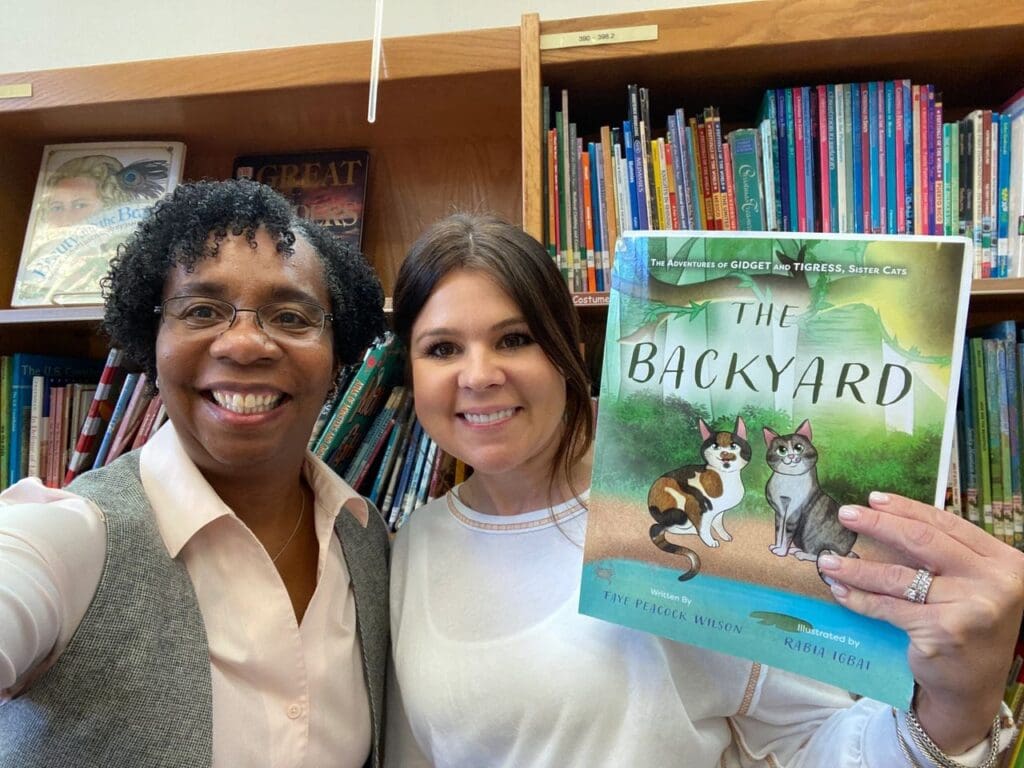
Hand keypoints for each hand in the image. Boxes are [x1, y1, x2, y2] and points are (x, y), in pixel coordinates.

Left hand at [817, 491, 1023, 753]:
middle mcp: (994, 583)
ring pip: (898, 577)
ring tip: (828, 560)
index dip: (907, 508)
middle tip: (845, 514)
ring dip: (857, 568)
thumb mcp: (971, 584)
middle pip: (922, 541)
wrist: (972, 688)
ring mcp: (970, 608)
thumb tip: (888, 515)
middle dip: (877, 524)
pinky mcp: (942, 632)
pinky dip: (860, 599)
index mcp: (1004, 562)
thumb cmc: (967, 626)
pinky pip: (889, 608)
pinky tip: (840, 591)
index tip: (873, 499)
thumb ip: (946, 555)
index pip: (947, 525)